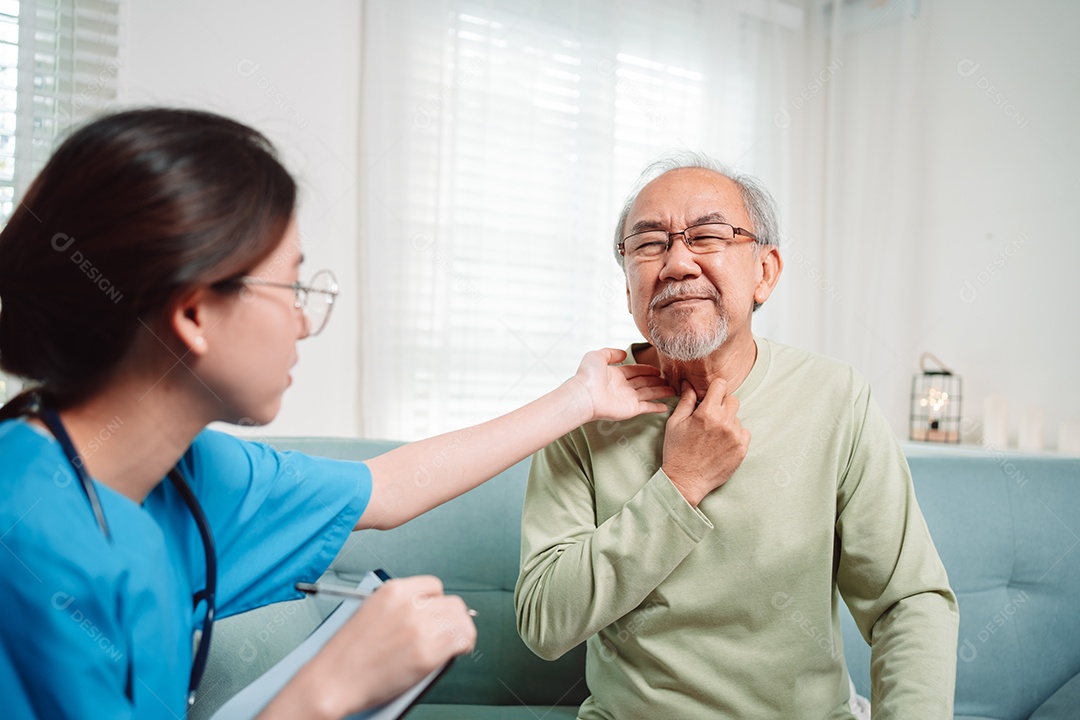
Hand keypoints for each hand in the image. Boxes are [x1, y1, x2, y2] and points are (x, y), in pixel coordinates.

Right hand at [302, 576, 475, 716]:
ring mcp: (421, 628)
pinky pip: (462, 640)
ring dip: (461, 631)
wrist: (333, 680)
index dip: (438, 601)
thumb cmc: (345, 655)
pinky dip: (464, 645)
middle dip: (452, 617)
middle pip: (452, 602)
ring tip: (458, 642)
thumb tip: (424, 614)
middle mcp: (410, 605)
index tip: (438, 613)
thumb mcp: (370, 612)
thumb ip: (399, 608)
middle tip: (449, 630)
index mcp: (393, 590)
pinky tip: (459, 651)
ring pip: (461, 620)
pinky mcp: (428, 653)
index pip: (434, 586)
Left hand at [566, 348, 674, 422]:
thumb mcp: (597, 356)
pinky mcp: (631, 409)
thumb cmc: (587, 376)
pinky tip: (666, 406)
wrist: (584, 396)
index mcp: (616, 375)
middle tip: (669, 379)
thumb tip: (624, 353)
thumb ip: (611, 352)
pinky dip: (657, 407)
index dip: (647, 369)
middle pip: (644, 382)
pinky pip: (647, 407)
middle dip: (657, 381)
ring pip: (649, 394)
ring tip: (673, 389)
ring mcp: (627, 399)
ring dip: (661, 392)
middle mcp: (623, 387)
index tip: (658, 369)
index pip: (635, 371)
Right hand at [661, 378, 749, 505]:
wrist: (685, 481)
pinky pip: (744, 432)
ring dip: (728, 421)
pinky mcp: (742, 449)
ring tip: (713, 435)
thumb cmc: (677, 451)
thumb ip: (686, 401)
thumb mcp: (675, 423)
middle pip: (733, 400)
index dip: (714, 389)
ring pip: (737, 417)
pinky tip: (722, 444)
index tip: (710, 396)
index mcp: (706, 413)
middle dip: (722, 404)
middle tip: (711, 417)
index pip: (721, 385)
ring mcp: (735, 436)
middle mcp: (724, 422)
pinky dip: (735, 435)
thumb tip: (689, 383)